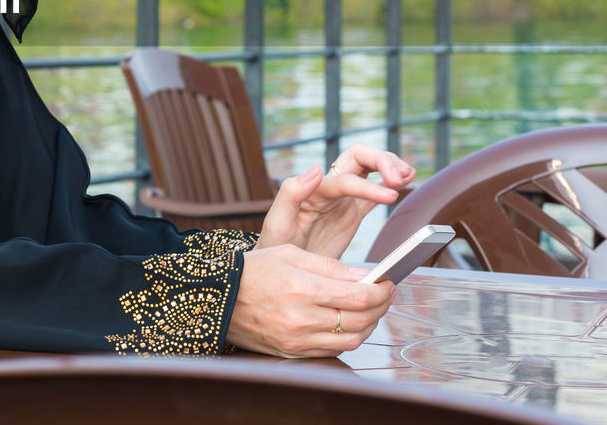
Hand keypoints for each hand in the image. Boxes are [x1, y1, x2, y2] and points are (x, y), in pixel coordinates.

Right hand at [227, 244, 394, 356]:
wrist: (218, 296)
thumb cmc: (253, 270)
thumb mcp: (290, 254)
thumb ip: (330, 266)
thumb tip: (365, 275)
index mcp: (302, 289)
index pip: (359, 297)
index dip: (381, 291)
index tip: (388, 282)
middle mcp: (302, 319)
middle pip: (361, 320)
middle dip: (380, 307)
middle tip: (384, 294)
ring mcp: (297, 340)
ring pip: (351, 340)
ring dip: (368, 326)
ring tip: (369, 309)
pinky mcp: (292, 352)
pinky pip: (332, 350)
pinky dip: (347, 338)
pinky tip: (347, 323)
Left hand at [256, 145, 415, 258]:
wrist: (284, 271)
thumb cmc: (276, 247)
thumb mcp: (277, 222)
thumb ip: (291, 193)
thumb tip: (316, 168)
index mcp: (314, 189)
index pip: (346, 179)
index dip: (369, 185)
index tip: (390, 195)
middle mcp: (329, 188)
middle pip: (360, 158)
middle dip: (383, 160)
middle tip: (403, 176)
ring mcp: (342, 199)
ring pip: (369, 169)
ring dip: (389, 165)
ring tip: (408, 174)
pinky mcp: (352, 212)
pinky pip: (373, 192)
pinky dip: (389, 185)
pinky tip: (404, 183)